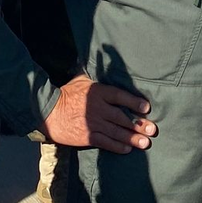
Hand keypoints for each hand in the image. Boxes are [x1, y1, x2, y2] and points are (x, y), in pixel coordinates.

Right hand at [43, 74, 157, 153]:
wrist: (48, 112)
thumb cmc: (66, 93)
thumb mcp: (81, 78)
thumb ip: (95, 72)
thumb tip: (104, 54)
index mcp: (98, 92)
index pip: (120, 96)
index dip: (134, 102)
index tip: (146, 108)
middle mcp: (98, 108)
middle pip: (122, 117)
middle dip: (139, 124)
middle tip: (153, 129)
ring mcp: (92, 123)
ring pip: (117, 132)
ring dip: (133, 138)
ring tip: (145, 142)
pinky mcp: (87, 137)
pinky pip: (106, 142)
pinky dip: (117, 146)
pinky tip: (128, 149)